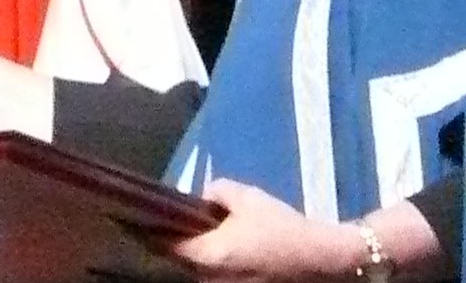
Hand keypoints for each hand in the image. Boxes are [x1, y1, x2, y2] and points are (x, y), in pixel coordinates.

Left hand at [171, 180, 364, 281]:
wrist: (323, 258)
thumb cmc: (282, 227)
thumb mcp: (246, 197)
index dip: (152, 228)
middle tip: (171, 220)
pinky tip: (220, 247)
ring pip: (197, 269)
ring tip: (197, 232)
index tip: (142, 214)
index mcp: (207, 256)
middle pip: (178, 259)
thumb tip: (203, 197)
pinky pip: (215, 275)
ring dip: (194, 253)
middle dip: (174, 241)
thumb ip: (216, 192)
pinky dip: (213, 262)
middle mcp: (209, 279)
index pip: (164, 245)